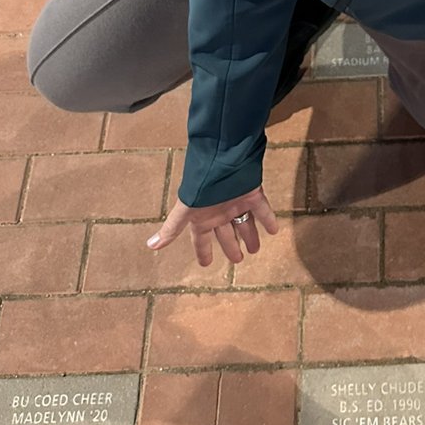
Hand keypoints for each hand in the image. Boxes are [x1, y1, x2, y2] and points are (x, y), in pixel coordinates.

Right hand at [145, 185, 278, 265]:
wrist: (220, 161)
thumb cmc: (200, 186)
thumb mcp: (185, 210)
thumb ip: (171, 228)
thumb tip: (150, 246)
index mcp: (203, 217)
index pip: (202, 239)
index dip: (203, 251)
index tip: (205, 264)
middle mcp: (220, 212)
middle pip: (226, 234)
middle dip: (231, 247)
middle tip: (239, 260)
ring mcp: (237, 203)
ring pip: (245, 224)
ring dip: (250, 236)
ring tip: (256, 250)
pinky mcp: (253, 194)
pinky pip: (262, 210)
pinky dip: (269, 220)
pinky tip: (275, 230)